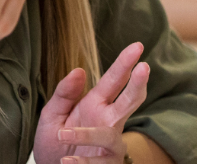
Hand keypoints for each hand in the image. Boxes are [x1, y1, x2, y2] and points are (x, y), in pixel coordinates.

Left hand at [33, 42, 149, 163]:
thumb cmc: (55, 141)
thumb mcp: (53, 114)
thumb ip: (64, 93)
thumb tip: (79, 70)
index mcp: (96, 102)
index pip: (114, 80)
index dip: (125, 63)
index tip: (137, 46)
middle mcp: (108, 121)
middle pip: (129, 101)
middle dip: (137, 84)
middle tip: (144, 67)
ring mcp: (111, 145)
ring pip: (110, 135)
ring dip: (86, 134)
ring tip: (62, 135)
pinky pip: (101, 162)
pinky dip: (83, 161)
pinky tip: (68, 160)